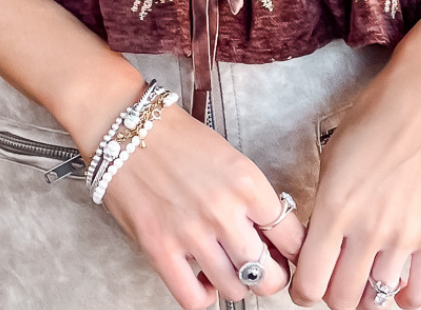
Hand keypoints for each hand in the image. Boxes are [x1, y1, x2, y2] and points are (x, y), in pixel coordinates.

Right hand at [101, 100, 305, 309]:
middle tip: (264, 269)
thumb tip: (272, 236)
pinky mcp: (159, 249)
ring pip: (235, 290)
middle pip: (268, 275)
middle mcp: (224, 210)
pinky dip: (204, 296)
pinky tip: (203, 279)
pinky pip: (194, 299)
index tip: (287, 253)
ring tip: (228, 268)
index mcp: (247, 182)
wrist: (126, 127)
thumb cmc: (178, 138)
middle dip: (271, 277)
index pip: (292, 237)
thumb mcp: (229, 158)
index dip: (294, 252)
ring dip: (236, 284)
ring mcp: (191, 233)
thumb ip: (251, 198)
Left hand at [288, 55, 420, 309]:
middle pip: (341, 299)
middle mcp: (367, 228)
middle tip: (333, 277)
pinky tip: (394, 282)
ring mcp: (403, 236)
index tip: (305, 283)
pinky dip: (402, 298)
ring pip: (375, 300)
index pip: (310, 282)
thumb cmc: (377, 117)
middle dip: (331, 294)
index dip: (302, 290)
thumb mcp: (332, 156)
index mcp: (334, 206)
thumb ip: (323, 204)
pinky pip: (418, 294)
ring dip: (364, 295)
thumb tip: (317, 243)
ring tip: (361, 276)